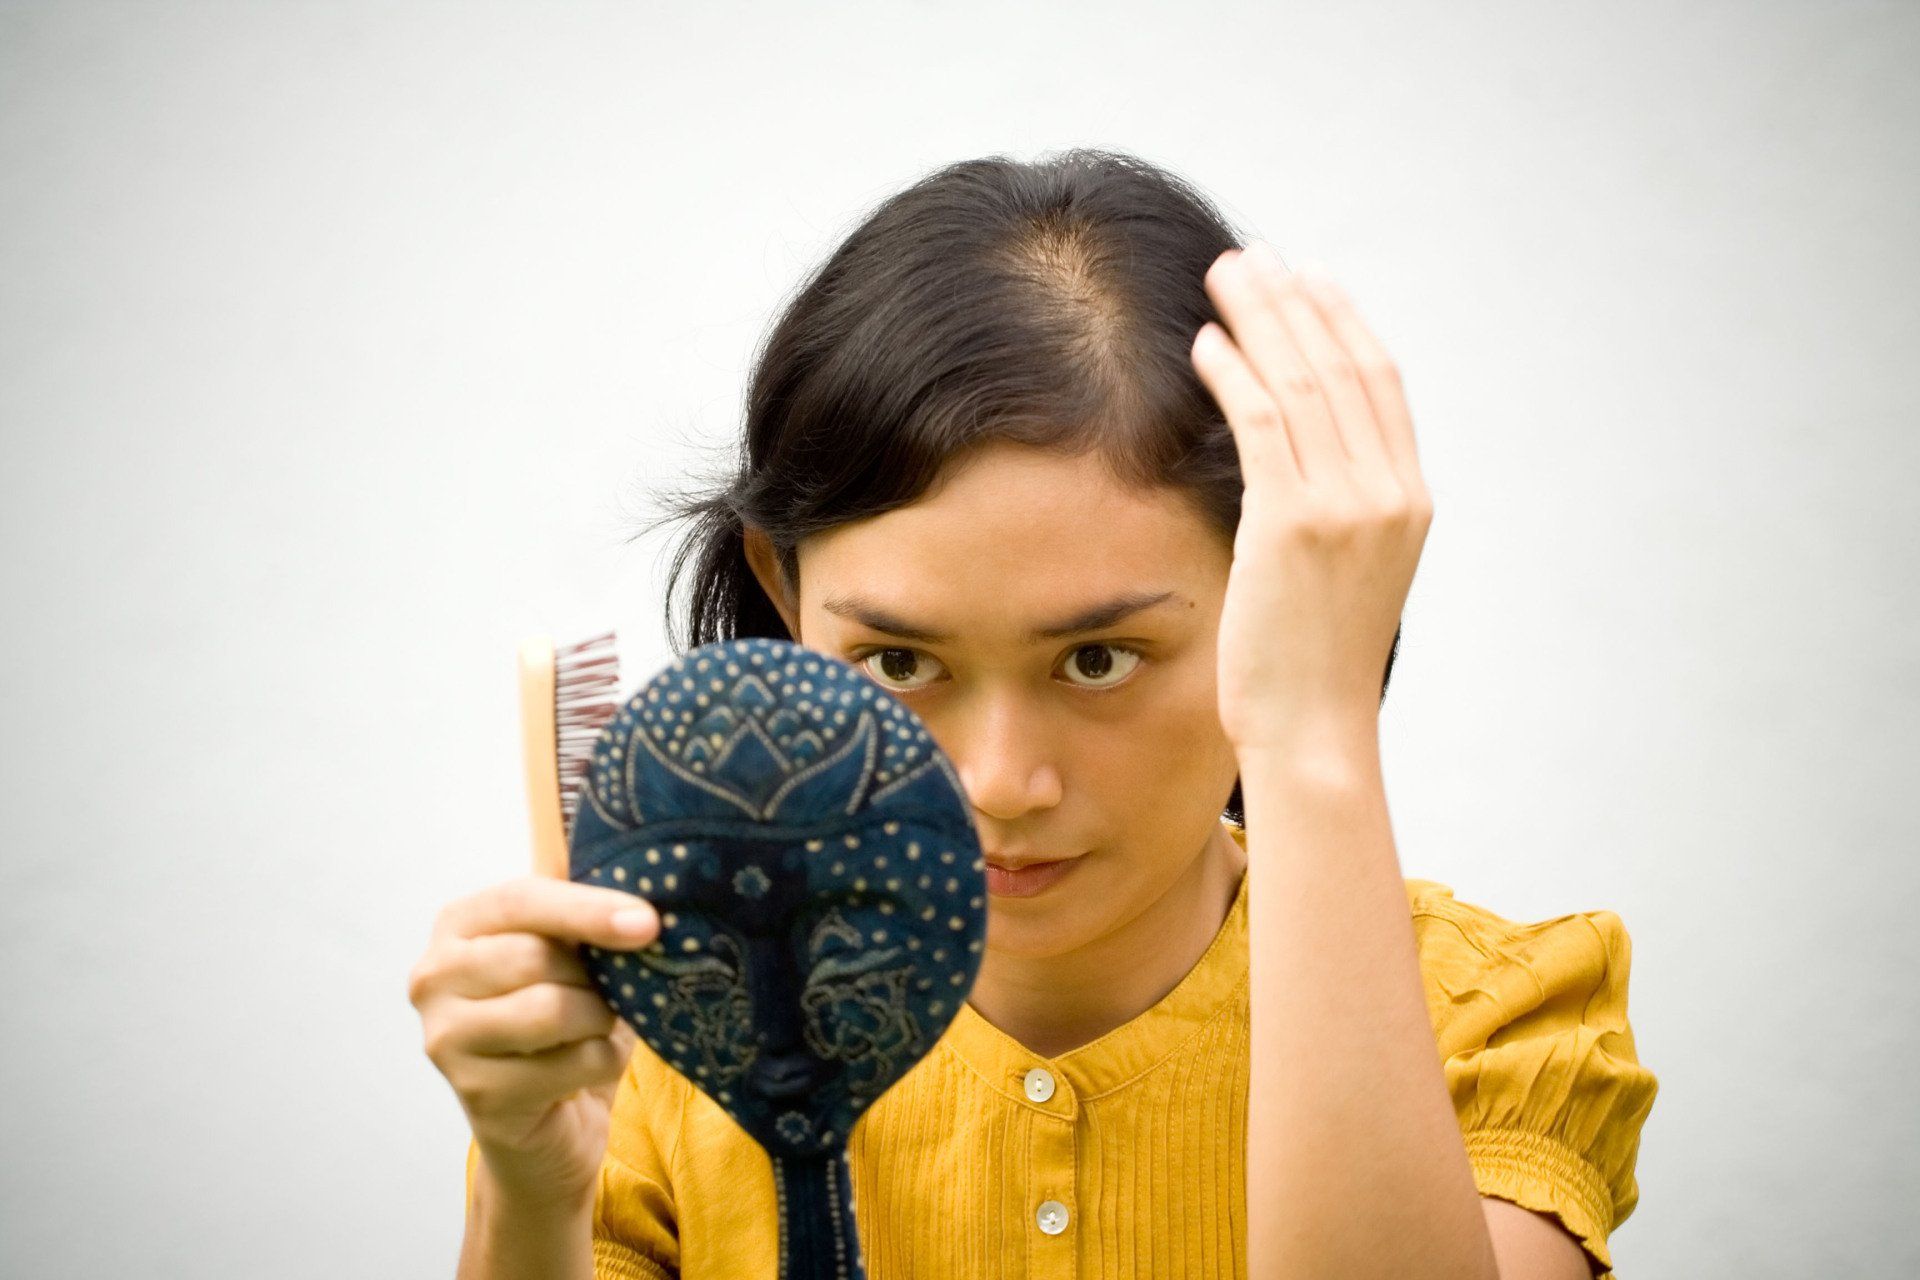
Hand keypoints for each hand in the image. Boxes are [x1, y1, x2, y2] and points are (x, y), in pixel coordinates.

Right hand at [408, 875, 656, 1210]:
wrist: (547, 1121)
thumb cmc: (563, 1017)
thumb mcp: (571, 952)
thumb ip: (584, 911)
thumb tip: (627, 893)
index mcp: (458, 925)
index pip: (520, 899)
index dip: (587, 908)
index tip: (647, 923)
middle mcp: (434, 977)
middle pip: (535, 956)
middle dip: (593, 976)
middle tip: (607, 993)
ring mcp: (446, 1038)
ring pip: (552, 1009)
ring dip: (600, 1018)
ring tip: (598, 1027)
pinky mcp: (477, 1092)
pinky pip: (571, 1061)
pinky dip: (604, 1061)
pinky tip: (589, 1067)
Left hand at [1190, 243, 1432, 753]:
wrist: (1315, 730)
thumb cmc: (1314, 662)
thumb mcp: (1346, 572)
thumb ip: (1337, 507)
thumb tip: (1294, 457)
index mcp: (1409, 499)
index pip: (1381, 381)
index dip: (1342, 320)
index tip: (1308, 277)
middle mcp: (1389, 493)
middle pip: (1341, 366)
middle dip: (1294, 302)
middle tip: (1252, 255)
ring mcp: (1347, 507)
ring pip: (1302, 383)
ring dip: (1259, 319)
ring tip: (1222, 276)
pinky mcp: (1294, 524)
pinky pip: (1263, 424)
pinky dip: (1233, 375)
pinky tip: (1205, 344)